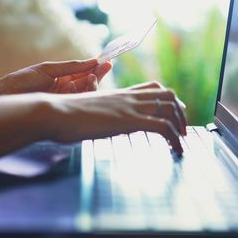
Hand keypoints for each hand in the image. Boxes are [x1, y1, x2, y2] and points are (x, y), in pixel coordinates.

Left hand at [0, 59, 111, 94]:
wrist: (7, 96)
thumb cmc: (23, 80)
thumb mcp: (48, 69)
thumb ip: (70, 67)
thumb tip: (91, 61)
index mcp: (62, 78)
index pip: (84, 72)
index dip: (96, 67)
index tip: (106, 61)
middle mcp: (66, 89)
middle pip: (88, 82)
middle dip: (98, 74)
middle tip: (106, 66)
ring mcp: (65, 100)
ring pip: (86, 93)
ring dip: (92, 84)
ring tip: (92, 77)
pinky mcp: (62, 109)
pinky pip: (79, 103)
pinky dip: (85, 95)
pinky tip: (85, 87)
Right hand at [43, 84, 187, 152]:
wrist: (54, 112)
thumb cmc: (63, 115)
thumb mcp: (86, 111)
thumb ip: (98, 114)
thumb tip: (96, 123)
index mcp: (119, 94)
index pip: (152, 88)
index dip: (168, 99)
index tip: (174, 113)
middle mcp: (128, 97)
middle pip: (167, 95)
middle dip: (180, 112)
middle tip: (183, 129)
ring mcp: (129, 107)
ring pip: (169, 107)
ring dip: (181, 124)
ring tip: (182, 141)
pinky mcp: (128, 120)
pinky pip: (162, 126)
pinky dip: (175, 138)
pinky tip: (176, 149)